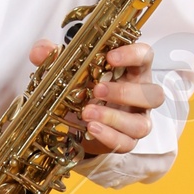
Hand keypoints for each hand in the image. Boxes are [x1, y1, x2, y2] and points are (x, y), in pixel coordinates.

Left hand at [27, 36, 164, 155]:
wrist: (81, 118)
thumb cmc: (85, 86)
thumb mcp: (71, 69)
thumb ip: (56, 57)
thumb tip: (40, 51)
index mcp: (133, 70)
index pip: (145, 56)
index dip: (132, 55)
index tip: (111, 57)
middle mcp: (142, 95)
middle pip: (153, 93)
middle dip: (124, 92)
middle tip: (96, 89)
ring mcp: (138, 119)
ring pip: (142, 123)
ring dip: (115, 118)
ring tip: (88, 113)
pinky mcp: (129, 140)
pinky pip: (127, 142)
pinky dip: (109, 137)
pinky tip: (92, 129)